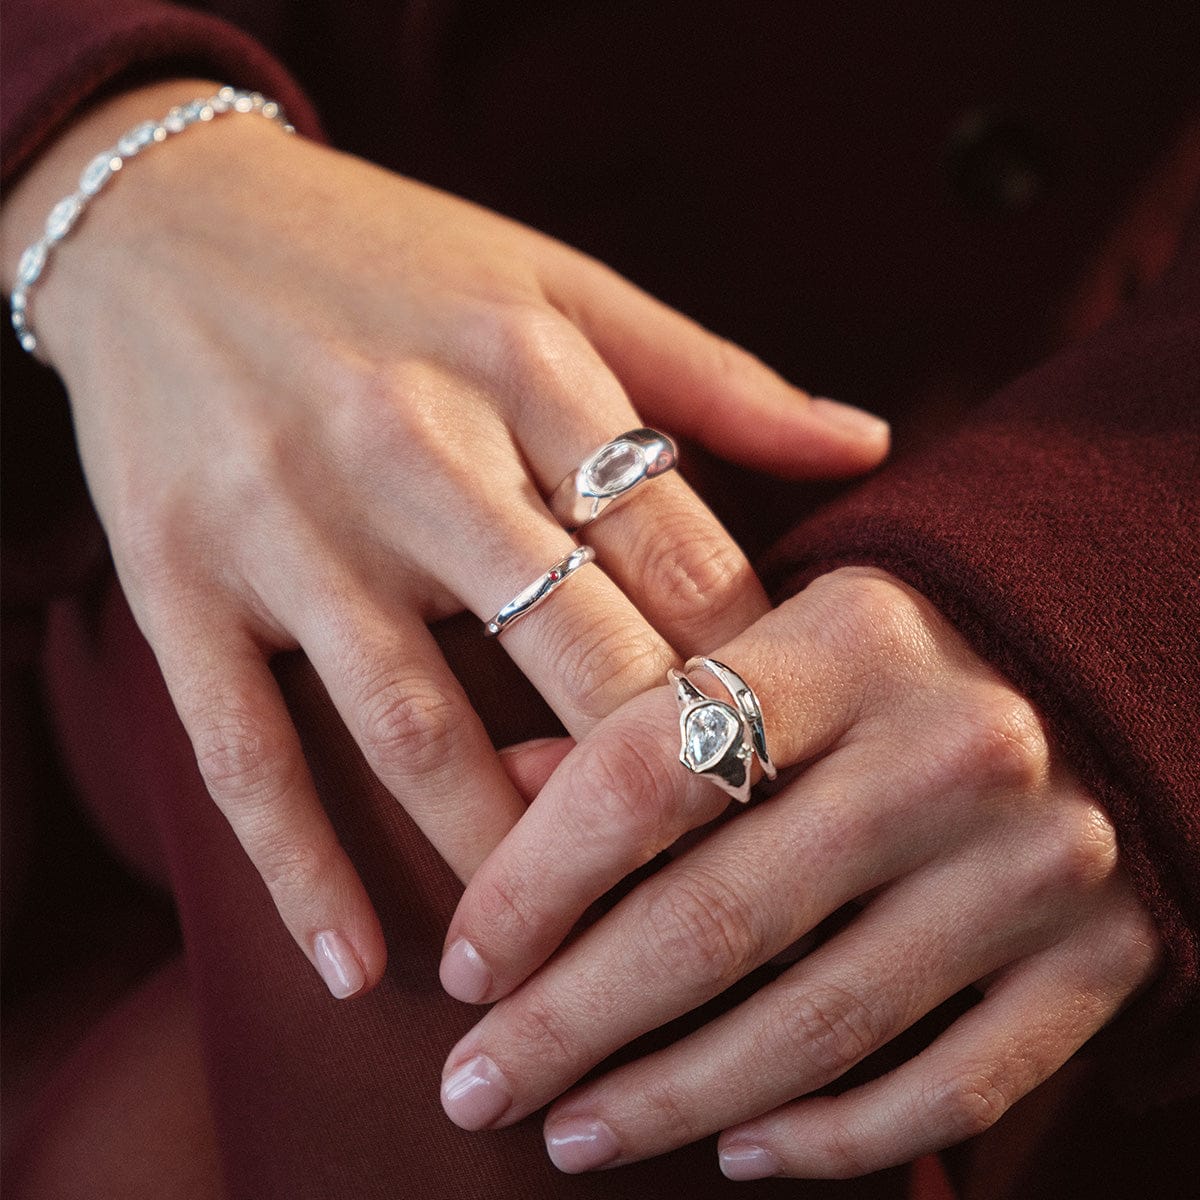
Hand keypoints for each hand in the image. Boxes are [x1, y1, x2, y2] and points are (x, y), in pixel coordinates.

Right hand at [0, 80, 887, 997]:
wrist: (160, 222)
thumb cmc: (387, 259)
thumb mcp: (556, 285)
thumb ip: (712, 378)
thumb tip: (869, 444)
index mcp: (529, 369)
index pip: (682, 559)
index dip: (751, 680)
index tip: (786, 775)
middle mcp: (412, 448)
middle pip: (574, 653)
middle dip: (653, 793)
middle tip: (713, 903)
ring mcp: (285, 523)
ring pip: (416, 727)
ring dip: (502, 864)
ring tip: (562, 968)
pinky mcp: (175, 581)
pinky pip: (242, 750)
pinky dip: (300, 872)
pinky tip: (358, 971)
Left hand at [438, 567, 1159, 1176]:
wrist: (1099, 659)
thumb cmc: (894, 654)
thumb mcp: (776, 638)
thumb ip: (646, 710)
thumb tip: (505, 793)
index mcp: (850, 643)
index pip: (643, 776)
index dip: (531, 886)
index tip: (468, 962)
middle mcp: (954, 750)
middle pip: (717, 921)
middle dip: (571, 1024)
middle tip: (480, 1084)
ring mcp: (1037, 863)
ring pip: (819, 1024)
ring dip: (672, 1099)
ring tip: (574, 1132)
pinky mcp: (1102, 953)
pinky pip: (954, 1086)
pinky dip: (833, 1138)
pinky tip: (737, 1149)